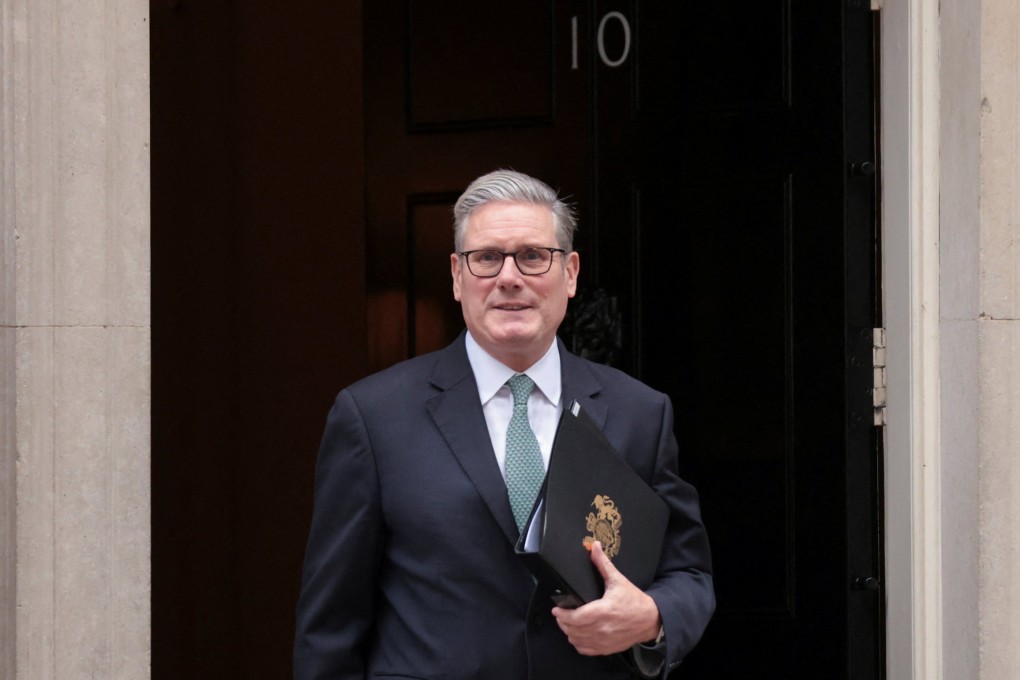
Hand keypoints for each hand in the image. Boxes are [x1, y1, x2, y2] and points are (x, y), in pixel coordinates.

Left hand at [550, 541, 661, 655]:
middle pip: (574, 630)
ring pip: (578, 641)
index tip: (556, 609)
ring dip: (569, 633)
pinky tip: (577, 636)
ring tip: (566, 623)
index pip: (576, 617)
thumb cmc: (634, 600)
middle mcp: (603, 629)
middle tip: (559, 614)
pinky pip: (587, 650)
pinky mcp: (608, 648)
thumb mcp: (618, 580)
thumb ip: (603, 564)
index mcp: (604, 611)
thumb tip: (594, 547)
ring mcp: (605, 641)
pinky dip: (578, 644)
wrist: (651, 619)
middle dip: (563, 622)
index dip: (563, 615)